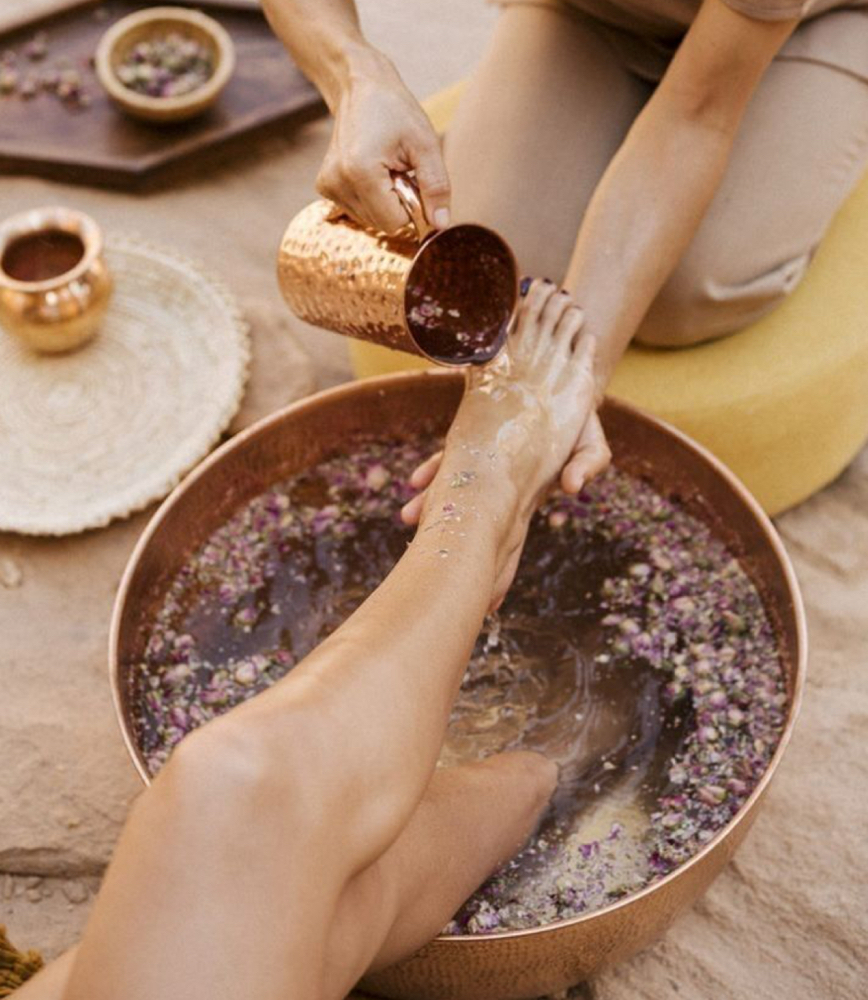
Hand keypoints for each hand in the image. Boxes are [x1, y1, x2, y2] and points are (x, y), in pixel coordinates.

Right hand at [317, 63, 450, 234]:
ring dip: (385, 202)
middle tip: (399, 171)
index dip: (412, 206)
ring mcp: (328, 187)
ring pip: (371, 221)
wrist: (359, 88)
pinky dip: (372, 198)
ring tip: (385, 169)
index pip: (395, 222)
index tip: (411, 178)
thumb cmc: (395, 110)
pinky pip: (359, 211)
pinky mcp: (325, 187)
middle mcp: (338, 183)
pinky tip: (372, 172)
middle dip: (398, 205)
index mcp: (360, 172)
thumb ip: (436, 187)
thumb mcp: (426, 144)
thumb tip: (441, 224)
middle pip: (382, 224)